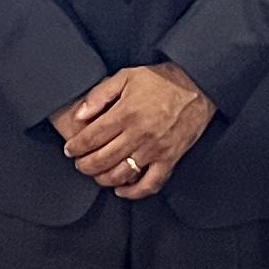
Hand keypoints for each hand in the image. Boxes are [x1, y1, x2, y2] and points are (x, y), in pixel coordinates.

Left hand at [61, 64, 214, 198]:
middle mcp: (139, 134)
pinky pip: (150, 183)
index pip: (92, 138)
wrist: (197, 86)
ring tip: (96, 174)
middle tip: (79, 164)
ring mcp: (155, 149)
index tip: (70, 150)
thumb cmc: (162, 80)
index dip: (76, 147)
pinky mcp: (170, 159)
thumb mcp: (126, 76)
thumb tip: (80, 115)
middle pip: (102, 159)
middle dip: (85, 165)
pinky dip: (134, 192)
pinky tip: (122, 190)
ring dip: (103, 179)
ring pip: (121, 174)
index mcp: (126, 113)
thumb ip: (100, 94)